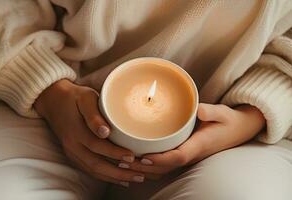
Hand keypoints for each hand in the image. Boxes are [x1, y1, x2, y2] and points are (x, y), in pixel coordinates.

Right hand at [35, 79, 143, 186]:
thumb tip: (105, 132)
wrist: (53, 100)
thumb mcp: (85, 98)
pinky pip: (89, 170)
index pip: (97, 146)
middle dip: (118, 172)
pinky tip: (119, 178)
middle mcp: (72, 145)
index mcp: (75, 131)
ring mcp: (71, 152)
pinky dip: (104, 176)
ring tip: (134, 179)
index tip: (132, 156)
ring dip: (114, 177)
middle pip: (96, 164)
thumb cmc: (74, 97)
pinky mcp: (73, 155)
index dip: (115, 153)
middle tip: (139, 175)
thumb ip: (94, 115)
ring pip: (93, 170)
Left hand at [123, 103, 265, 178]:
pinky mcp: (183, 154)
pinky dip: (149, 166)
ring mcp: (187, 157)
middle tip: (122, 159)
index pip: (178, 157)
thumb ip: (212, 111)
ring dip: (143, 168)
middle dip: (143, 166)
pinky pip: (164, 165)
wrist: (239, 129)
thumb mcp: (224, 113)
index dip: (160, 159)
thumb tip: (200, 110)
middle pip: (164, 167)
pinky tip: (134, 161)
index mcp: (199, 145)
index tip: (144, 157)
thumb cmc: (228, 120)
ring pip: (162, 169)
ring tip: (122, 161)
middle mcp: (191, 154)